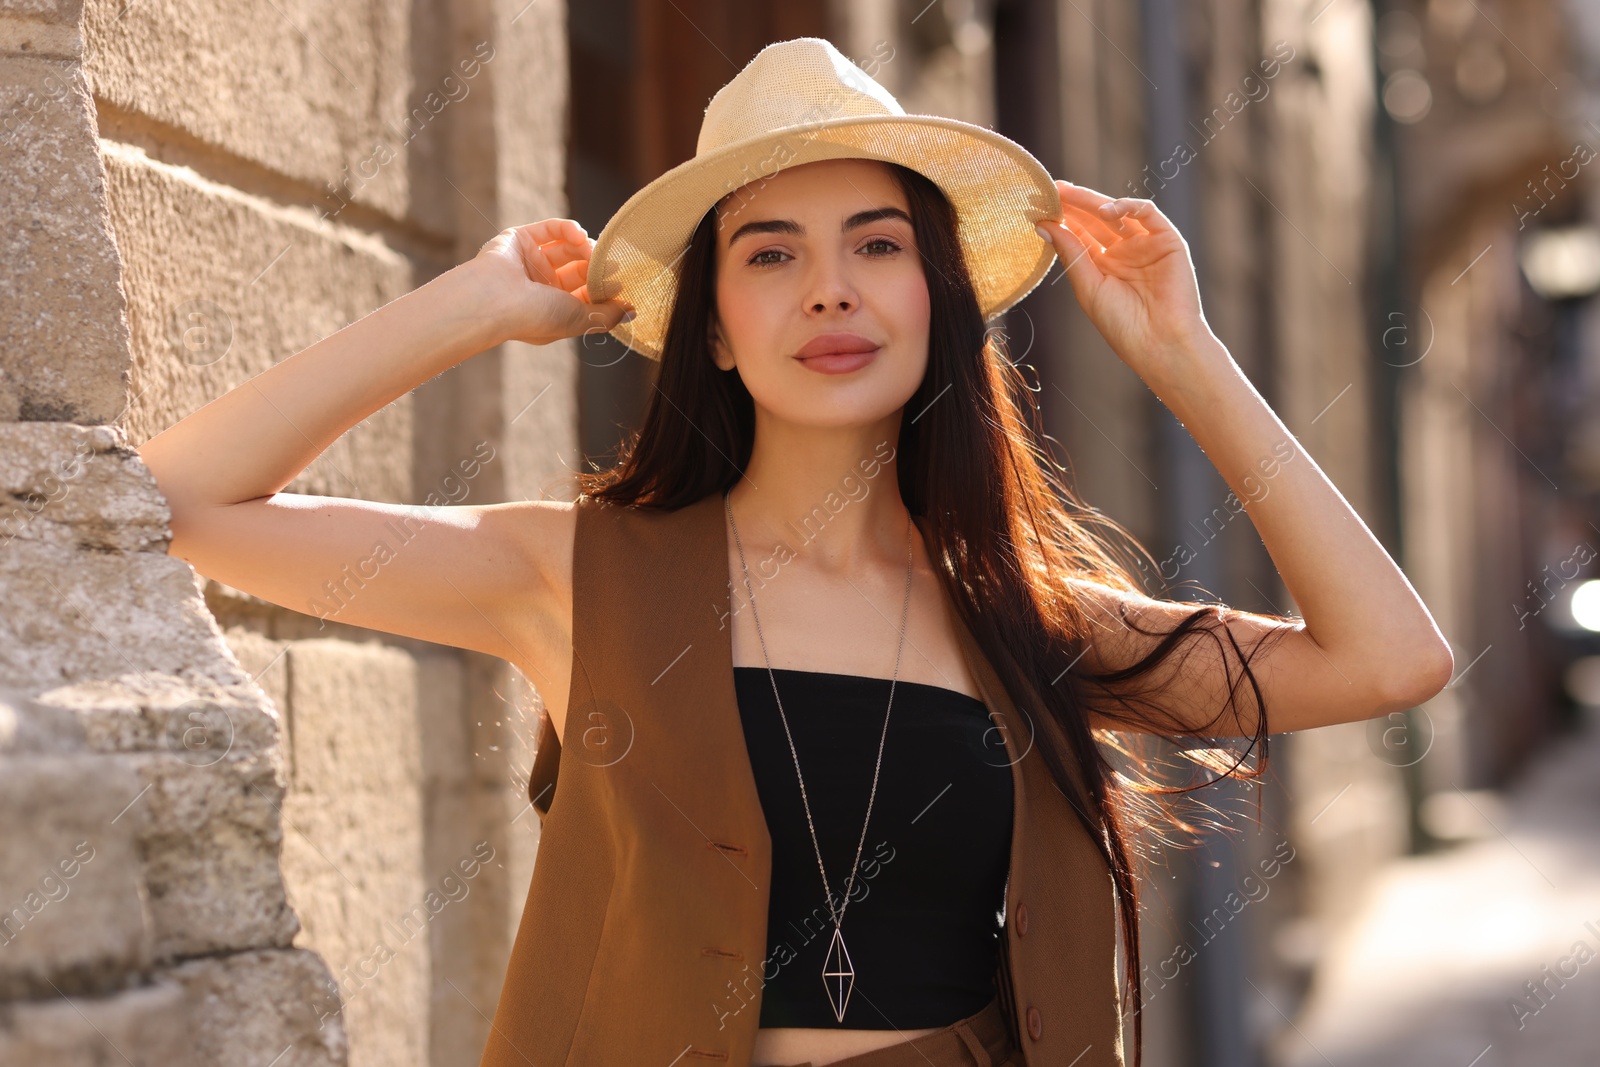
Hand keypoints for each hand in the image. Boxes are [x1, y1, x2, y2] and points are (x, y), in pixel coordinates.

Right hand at [470, 219, 632, 346]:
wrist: (494, 300)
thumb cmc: (534, 316)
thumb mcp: (579, 319)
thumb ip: (607, 315)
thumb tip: (633, 310)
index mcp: (552, 310)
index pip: (586, 296)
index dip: (604, 290)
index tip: (623, 285)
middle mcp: (540, 287)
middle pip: (579, 271)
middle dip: (597, 267)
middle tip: (614, 265)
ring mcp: (529, 262)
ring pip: (566, 248)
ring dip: (585, 248)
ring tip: (594, 251)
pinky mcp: (519, 239)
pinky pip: (550, 229)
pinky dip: (568, 228)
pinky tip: (580, 235)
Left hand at [1036, 181, 1218, 382]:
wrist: (1161, 344)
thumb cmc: (1123, 325)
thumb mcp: (1088, 287)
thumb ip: (1070, 253)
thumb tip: (1043, 225)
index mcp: (1103, 267)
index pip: (1080, 235)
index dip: (1061, 220)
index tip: (1038, 206)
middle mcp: (1124, 253)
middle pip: (1096, 220)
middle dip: (1074, 205)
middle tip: (1051, 189)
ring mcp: (1146, 245)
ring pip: (1119, 213)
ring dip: (1094, 202)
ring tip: (1069, 195)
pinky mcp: (1168, 240)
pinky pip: (1148, 213)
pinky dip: (1128, 206)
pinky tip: (1106, 209)